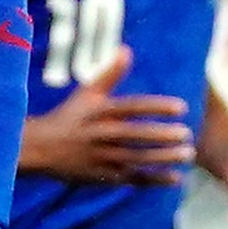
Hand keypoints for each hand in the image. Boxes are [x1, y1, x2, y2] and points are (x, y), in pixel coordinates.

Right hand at [21, 53, 194, 185]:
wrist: (40, 149)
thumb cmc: (69, 117)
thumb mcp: (86, 94)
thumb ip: (110, 74)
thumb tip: (126, 49)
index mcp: (100, 112)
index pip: (133, 107)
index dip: (157, 107)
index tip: (181, 107)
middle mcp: (102, 134)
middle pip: (136, 136)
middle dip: (163, 136)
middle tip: (187, 134)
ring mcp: (103, 157)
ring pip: (137, 158)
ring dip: (164, 158)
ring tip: (187, 154)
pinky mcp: (104, 176)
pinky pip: (133, 178)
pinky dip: (154, 179)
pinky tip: (175, 177)